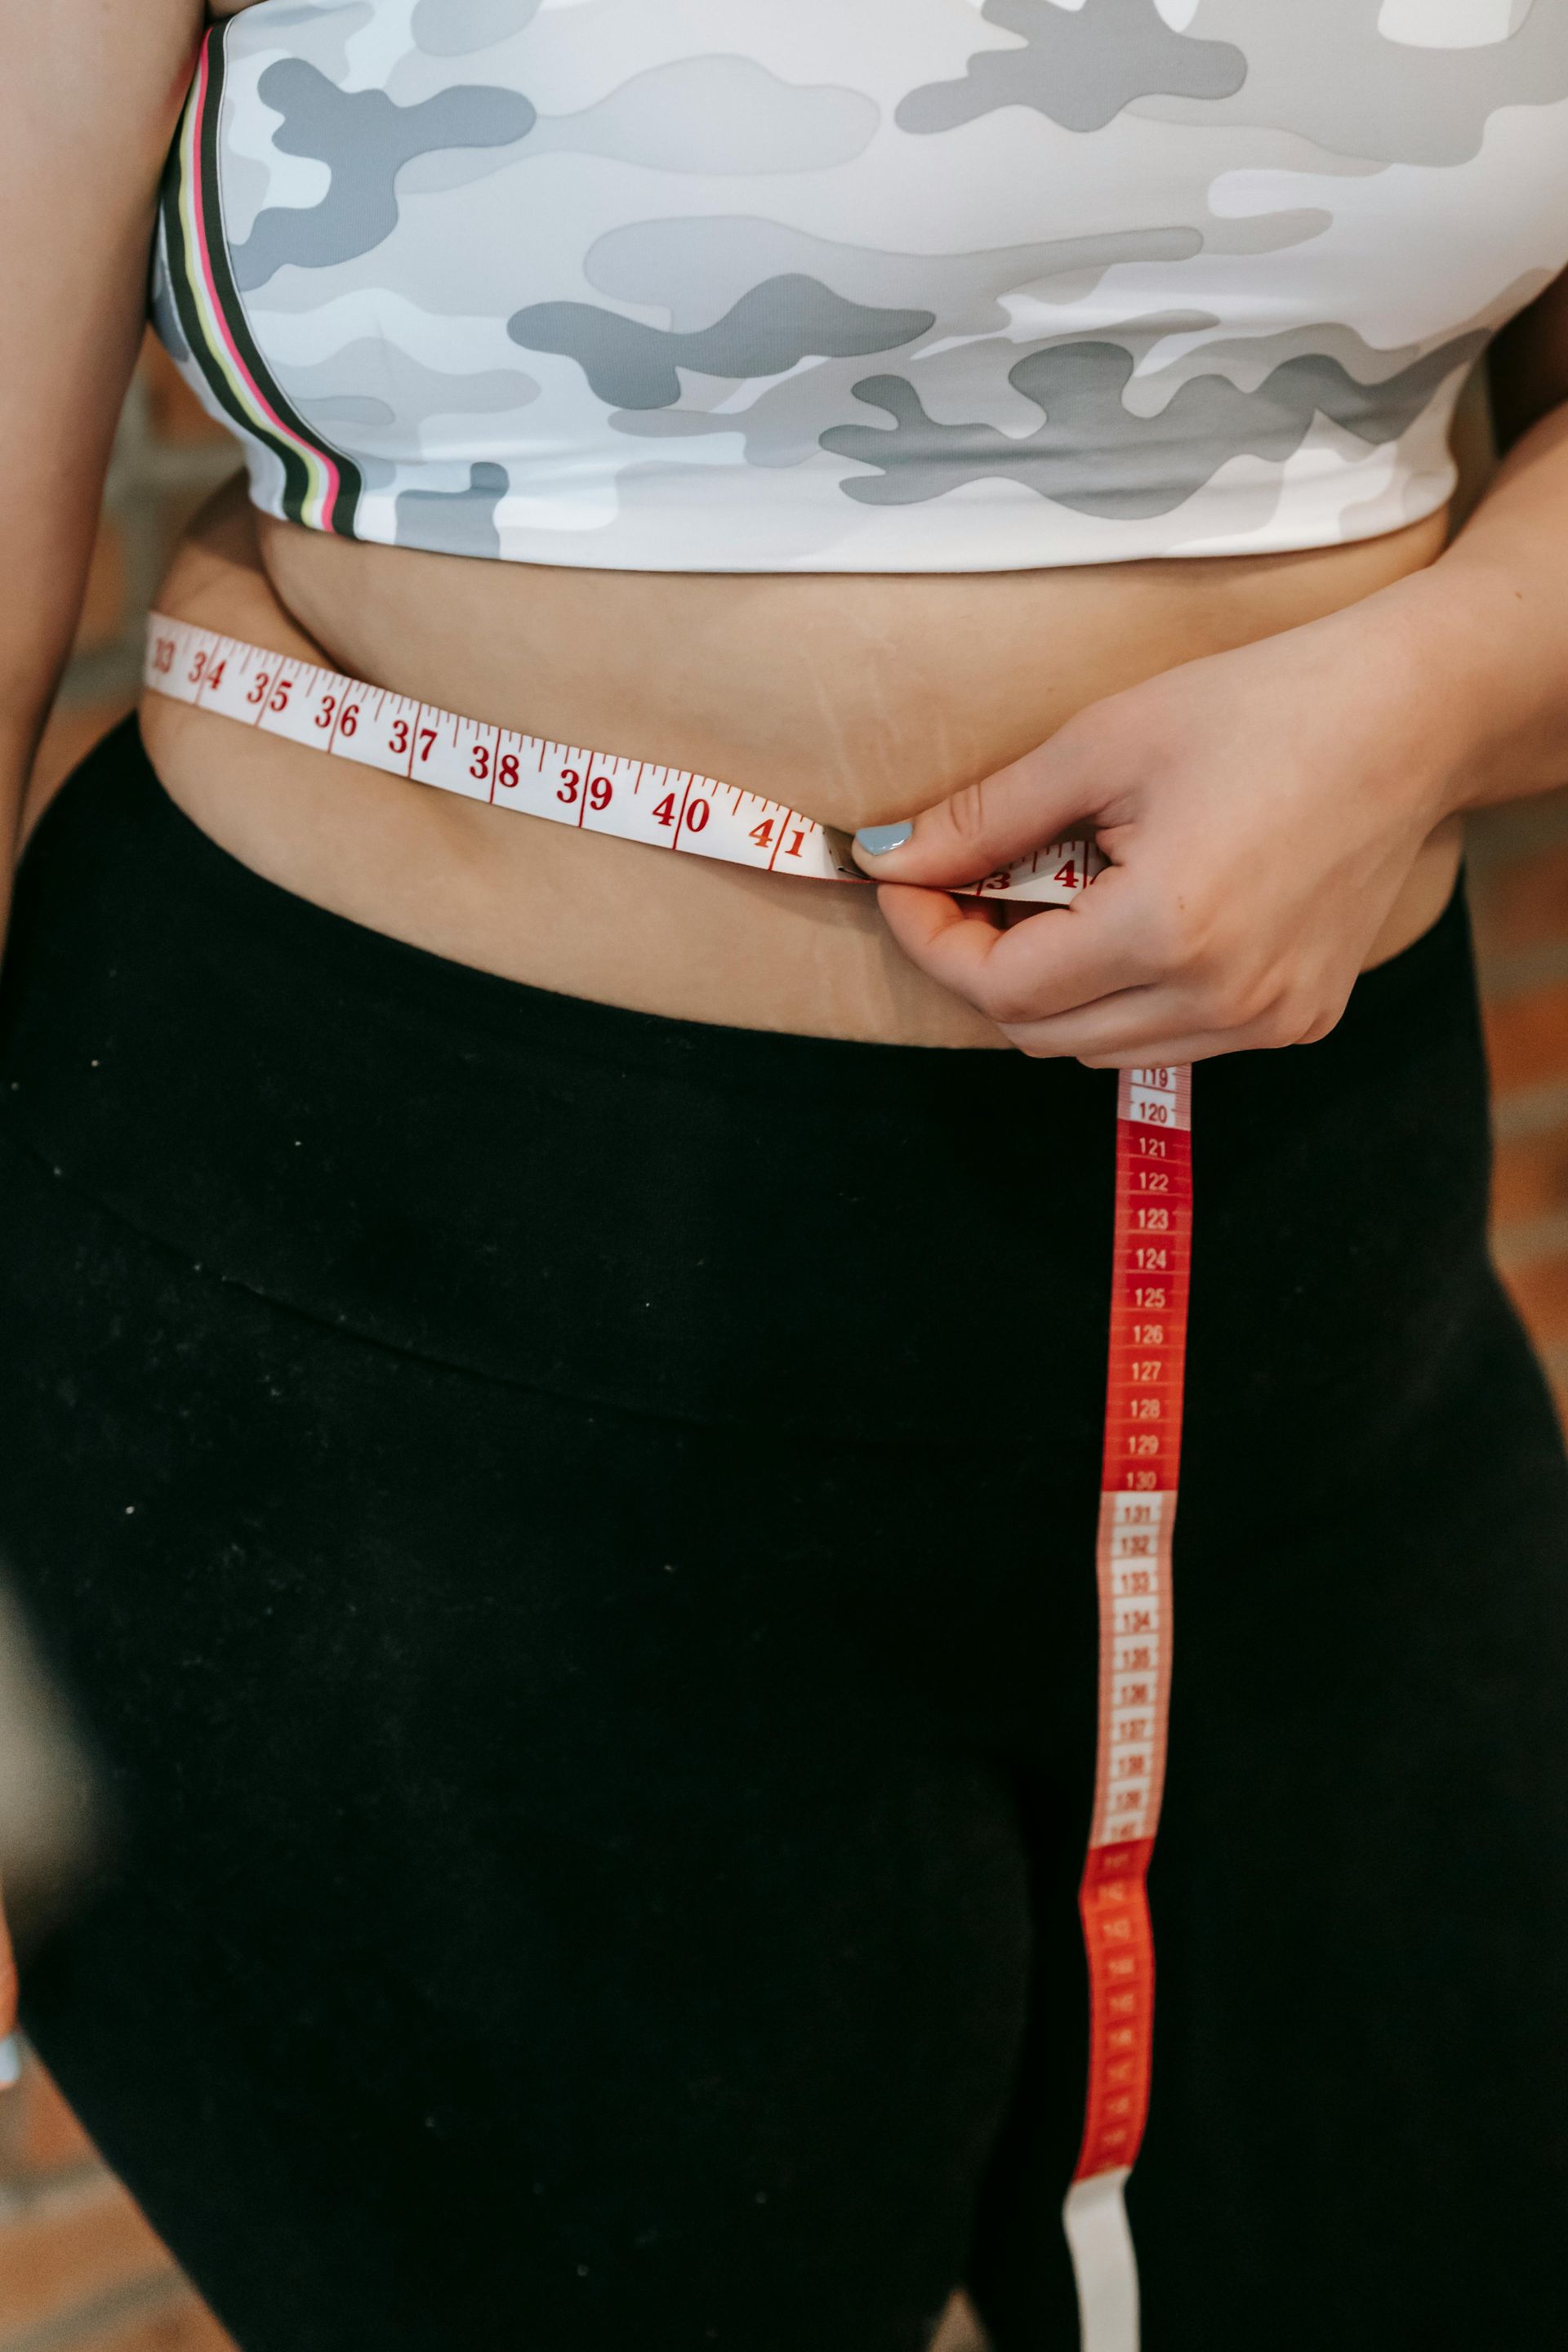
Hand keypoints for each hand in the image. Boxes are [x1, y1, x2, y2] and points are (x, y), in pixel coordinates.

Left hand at [852, 589, 1466, 1067]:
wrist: (1410, 716)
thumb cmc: (1259, 708)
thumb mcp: (1102, 745)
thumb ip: (984, 818)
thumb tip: (887, 859)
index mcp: (1168, 930)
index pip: (1000, 988)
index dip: (931, 939)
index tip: (904, 883)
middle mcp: (1221, 999)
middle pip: (1039, 1033)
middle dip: (982, 966)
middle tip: (965, 885)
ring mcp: (1267, 1021)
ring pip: (1099, 1048)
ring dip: (1052, 987)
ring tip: (1052, 894)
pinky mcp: (1298, 1019)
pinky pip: (1171, 1038)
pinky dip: (1124, 995)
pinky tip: (1132, 916)